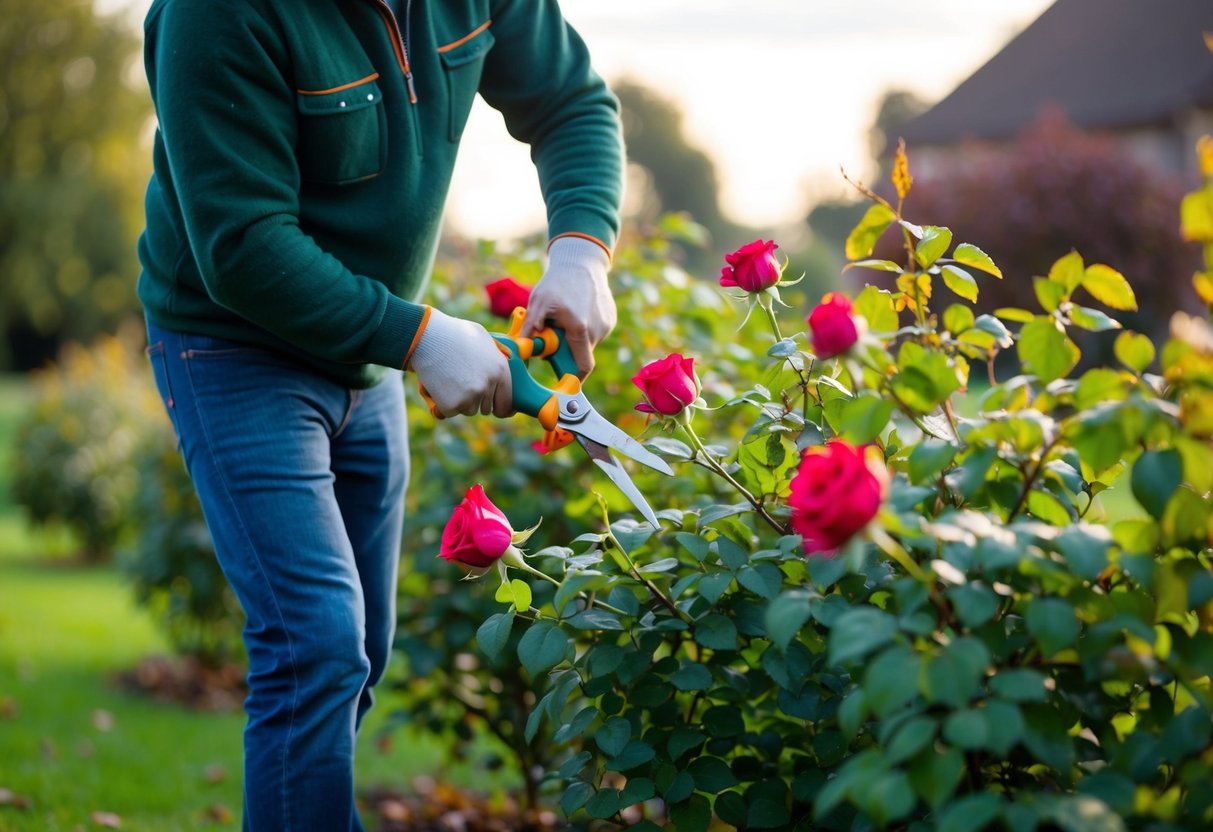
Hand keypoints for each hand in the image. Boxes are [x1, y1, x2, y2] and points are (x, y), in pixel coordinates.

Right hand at [409, 308, 512, 417]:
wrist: (427, 336)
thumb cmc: (454, 333)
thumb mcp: (483, 339)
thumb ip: (495, 357)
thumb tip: (508, 361)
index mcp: (501, 370)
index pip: (507, 403)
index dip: (499, 408)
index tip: (494, 409)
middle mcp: (488, 385)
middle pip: (486, 408)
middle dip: (475, 400)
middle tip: (462, 383)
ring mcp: (470, 396)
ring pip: (468, 410)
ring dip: (460, 401)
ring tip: (449, 380)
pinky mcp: (452, 405)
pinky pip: (449, 412)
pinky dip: (443, 404)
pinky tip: (439, 385)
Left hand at [521, 236, 616, 377]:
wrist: (581, 260)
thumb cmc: (557, 283)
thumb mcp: (538, 304)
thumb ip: (530, 329)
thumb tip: (519, 351)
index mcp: (580, 329)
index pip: (582, 367)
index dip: (574, 378)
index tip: (564, 382)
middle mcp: (598, 329)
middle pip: (582, 353)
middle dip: (568, 352)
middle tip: (554, 338)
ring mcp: (606, 323)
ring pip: (589, 342)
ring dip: (575, 338)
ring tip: (564, 319)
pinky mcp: (610, 317)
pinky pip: (596, 331)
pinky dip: (584, 328)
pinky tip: (576, 311)